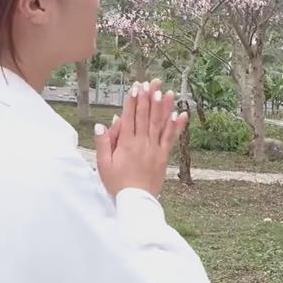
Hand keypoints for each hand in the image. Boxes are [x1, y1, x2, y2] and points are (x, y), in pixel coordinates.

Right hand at [94, 79, 187, 196]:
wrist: (136, 201)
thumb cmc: (117, 183)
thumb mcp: (103, 164)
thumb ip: (103, 143)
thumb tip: (102, 124)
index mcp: (126, 143)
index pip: (129, 116)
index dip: (133, 100)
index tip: (136, 86)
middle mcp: (142, 142)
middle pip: (146, 115)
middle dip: (149, 97)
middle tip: (153, 81)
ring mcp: (154, 148)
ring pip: (159, 123)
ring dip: (163, 106)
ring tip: (166, 91)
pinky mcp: (163, 156)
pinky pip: (171, 138)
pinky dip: (176, 125)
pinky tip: (181, 113)